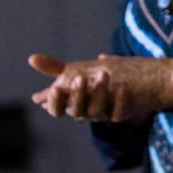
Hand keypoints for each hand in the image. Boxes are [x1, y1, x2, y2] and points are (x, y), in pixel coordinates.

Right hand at [28, 52, 168, 122]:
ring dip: (99, 92)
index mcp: (74, 102)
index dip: (55, 102)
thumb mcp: (79, 70)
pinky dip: (119, 100)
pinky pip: (119, 113)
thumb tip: (31, 58)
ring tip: (104, 73)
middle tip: (79, 77)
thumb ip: (56, 69)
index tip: (53, 89)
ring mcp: (105, 113)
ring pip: (96, 111)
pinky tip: (121, 86)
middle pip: (77, 110)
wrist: (141, 81)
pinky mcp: (123, 113)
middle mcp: (87, 110)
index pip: (59, 108)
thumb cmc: (104, 77)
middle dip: (77, 94)